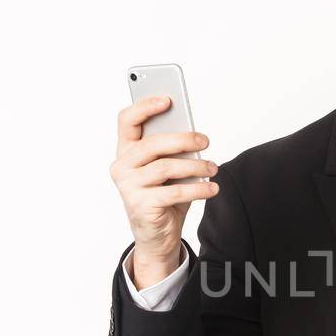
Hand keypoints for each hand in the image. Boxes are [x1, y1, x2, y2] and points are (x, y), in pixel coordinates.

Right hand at [110, 95, 217, 287]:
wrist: (157, 236)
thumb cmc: (163, 196)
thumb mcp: (169, 170)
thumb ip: (173, 151)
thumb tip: (193, 136)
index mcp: (126, 151)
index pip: (127, 120)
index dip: (145, 106)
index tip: (169, 99)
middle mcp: (122, 166)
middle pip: (152, 143)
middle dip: (183, 139)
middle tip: (205, 141)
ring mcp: (128, 186)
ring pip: (166, 167)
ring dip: (195, 167)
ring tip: (214, 169)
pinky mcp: (140, 205)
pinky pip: (174, 192)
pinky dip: (198, 190)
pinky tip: (212, 188)